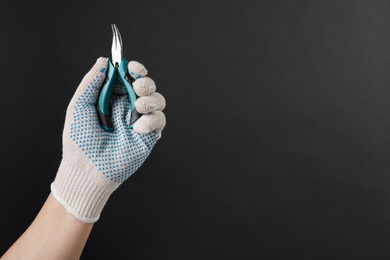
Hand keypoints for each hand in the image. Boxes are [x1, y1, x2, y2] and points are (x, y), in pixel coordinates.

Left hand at [51, 57, 165, 222]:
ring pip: (158, 100)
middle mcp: (127, 108)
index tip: (132, 66)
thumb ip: (91, 82)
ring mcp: (139, 121)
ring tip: (139, 106)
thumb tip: (103, 60)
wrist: (88, 170)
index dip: (133, 69)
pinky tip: (138, 128)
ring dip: (152, 98)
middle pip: (146, 86)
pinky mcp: (149, 136)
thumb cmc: (79, 140)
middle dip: (146, 81)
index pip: (128, 77)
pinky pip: (159, 120)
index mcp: (112, 99)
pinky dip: (152, 120)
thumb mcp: (79, 106)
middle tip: (138, 86)